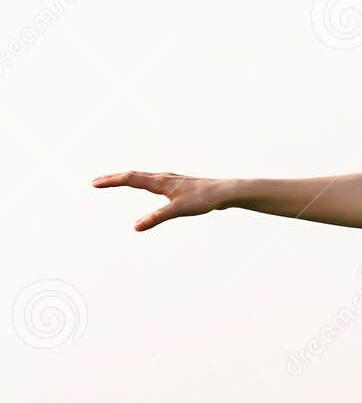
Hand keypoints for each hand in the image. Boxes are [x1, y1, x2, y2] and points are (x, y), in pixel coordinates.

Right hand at [91, 170, 233, 230]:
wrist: (225, 191)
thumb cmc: (203, 199)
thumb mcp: (178, 210)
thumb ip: (156, 218)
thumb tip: (136, 227)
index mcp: (160, 182)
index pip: (130, 179)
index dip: (111, 181)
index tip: (95, 183)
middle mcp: (163, 177)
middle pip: (133, 175)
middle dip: (114, 178)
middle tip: (96, 181)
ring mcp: (171, 179)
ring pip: (144, 176)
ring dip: (127, 177)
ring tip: (115, 180)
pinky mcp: (178, 184)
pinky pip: (153, 180)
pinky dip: (142, 180)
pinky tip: (148, 184)